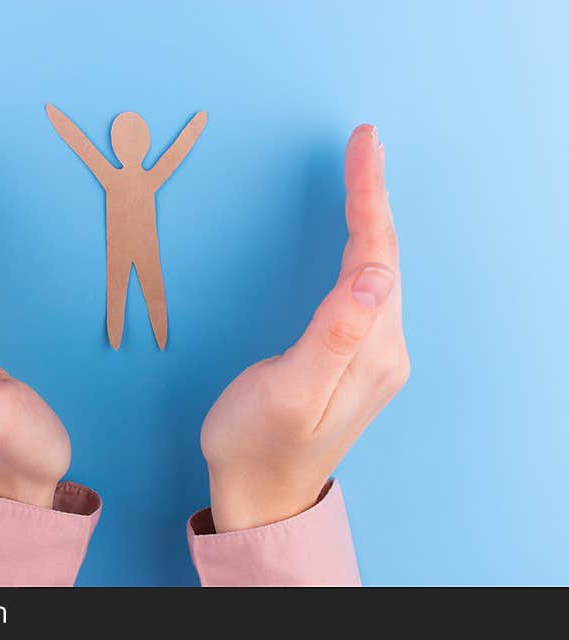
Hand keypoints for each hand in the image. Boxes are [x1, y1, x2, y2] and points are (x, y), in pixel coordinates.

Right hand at [201, 125, 409, 531]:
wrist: (259, 493)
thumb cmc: (256, 442)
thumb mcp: (289, 390)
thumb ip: (333, 333)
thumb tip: (374, 272)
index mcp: (369, 351)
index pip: (375, 256)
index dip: (369, 197)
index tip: (363, 145)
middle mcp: (383, 350)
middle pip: (385, 257)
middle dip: (374, 196)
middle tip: (363, 144)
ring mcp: (373, 357)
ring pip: (379, 271)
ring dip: (372, 219)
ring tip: (362, 175)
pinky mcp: (356, 360)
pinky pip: (367, 290)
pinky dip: (362, 248)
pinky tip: (356, 237)